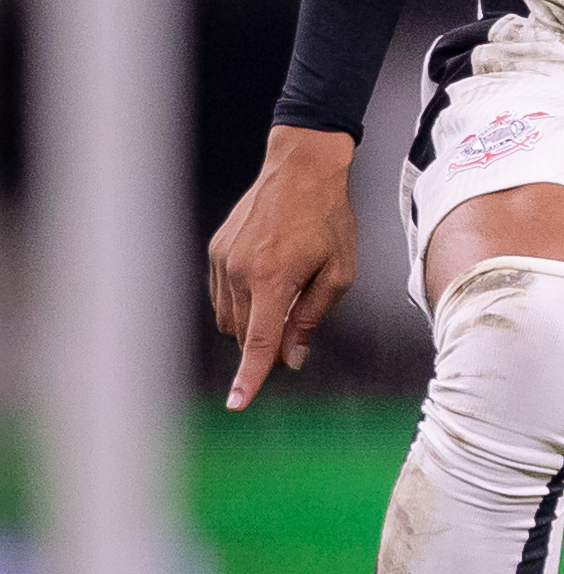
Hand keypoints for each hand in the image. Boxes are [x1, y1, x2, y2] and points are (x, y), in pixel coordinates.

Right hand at [205, 126, 359, 408]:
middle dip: (265, 344)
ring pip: (230, 317)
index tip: (237, 403)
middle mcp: (240, 270)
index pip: (260, 339)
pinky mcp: (215, 250)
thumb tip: (292, 358)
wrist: (301, 170)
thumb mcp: (338, 272)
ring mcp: (222, 259)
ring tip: (284, 291)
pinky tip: (265, 281)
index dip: (251, 375)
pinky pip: (222, 294)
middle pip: (245, 333)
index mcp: (274, 277)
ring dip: (253, 323)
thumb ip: (312, 317)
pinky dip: (241, 302)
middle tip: (293, 327)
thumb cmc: (328, 219)